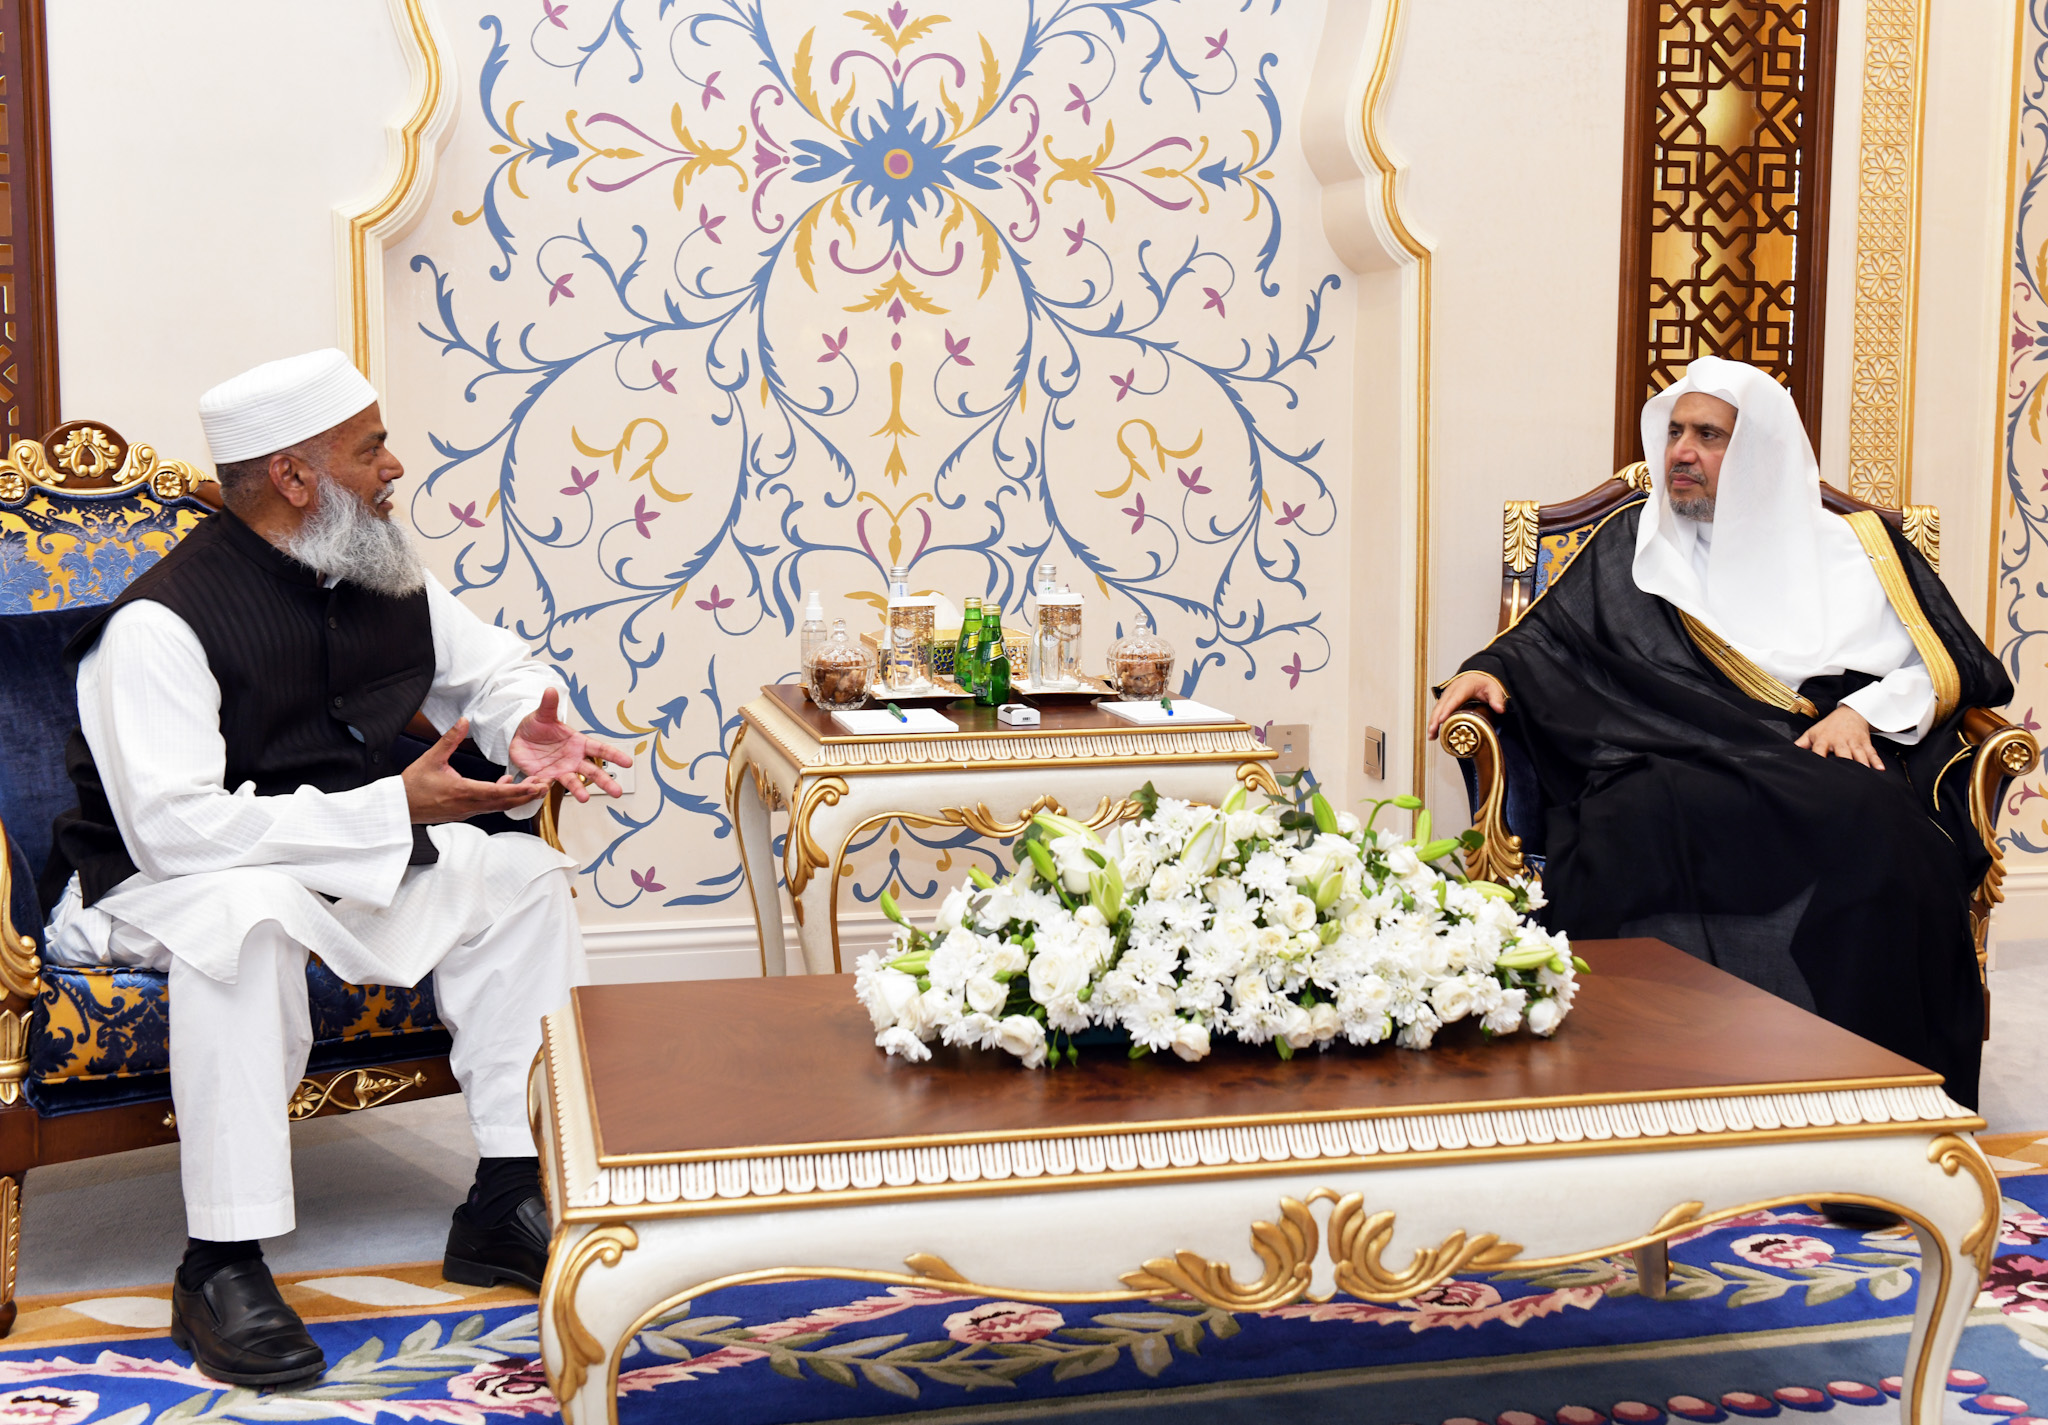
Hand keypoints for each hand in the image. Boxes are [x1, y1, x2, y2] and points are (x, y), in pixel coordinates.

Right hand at [403, 718, 549, 823]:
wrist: (399, 807)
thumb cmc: (413, 784)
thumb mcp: (431, 757)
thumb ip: (450, 739)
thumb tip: (464, 720)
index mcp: (462, 791)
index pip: (496, 792)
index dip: (517, 790)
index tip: (534, 786)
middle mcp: (468, 804)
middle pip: (504, 803)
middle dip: (526, 795)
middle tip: (545, 786)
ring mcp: (467, 811)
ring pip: (499, 806)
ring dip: (518, 797)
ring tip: (536, 787)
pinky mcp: (465, 812)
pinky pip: (489, 806)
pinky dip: (503, 798)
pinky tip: (508, 784)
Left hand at [509, 688, 632, 802]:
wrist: (520, 737)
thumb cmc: (537, 725)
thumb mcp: (543, 714)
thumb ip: (549, 705)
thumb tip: (551, 690)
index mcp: (578, 743)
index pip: (600, 750)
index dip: (614, 755)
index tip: (628, 763)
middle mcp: (573, 759)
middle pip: (593, 772)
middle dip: (605, 782)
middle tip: (617, 792)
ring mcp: (561, 770)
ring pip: (574, 782)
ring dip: (579, 790)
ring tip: (584, 799)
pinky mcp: (546, 777)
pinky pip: (547, 785)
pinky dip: (546, 788)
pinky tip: (545, 790)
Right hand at [1427, 671, 1505, 740]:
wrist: (1477, 677)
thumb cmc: (1484, 683)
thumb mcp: (1493, 688)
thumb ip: (1497, 699)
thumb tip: (1499, 709)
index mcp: (1464, 686)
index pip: (1454, 699)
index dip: (1447, 710)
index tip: (1442, 719)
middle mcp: (1452, 690)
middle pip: (1442, 705)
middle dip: (1436, 719)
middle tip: (1433, 731)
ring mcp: (1447, 696)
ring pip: (1437, 709)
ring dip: (1433, 722)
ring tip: (1431, 735)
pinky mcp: (1445, 701)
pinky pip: (1438, 711)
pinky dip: (1434, 721)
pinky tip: (1433, 733)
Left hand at [1794, 706, 1883, 769]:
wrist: (1850, 712)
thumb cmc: (1828, 726)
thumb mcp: (1813, 732)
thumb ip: (1801, 744)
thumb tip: (1786, 753)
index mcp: (1824, 739)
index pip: (1819, 750)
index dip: (1818, 758)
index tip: (1818, 769)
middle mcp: (1839, 740)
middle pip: (1842, 753)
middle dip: (1844, 763)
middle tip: (1845, 778)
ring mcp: (1854, 741)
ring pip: (1858, 754)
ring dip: (1861, 764)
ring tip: (1863, 776)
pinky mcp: (1865, 742)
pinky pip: (1871, 752)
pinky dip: (1876, 760)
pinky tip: (1879, 769)